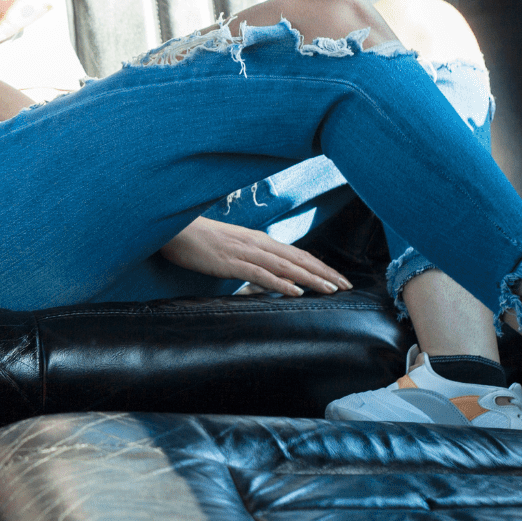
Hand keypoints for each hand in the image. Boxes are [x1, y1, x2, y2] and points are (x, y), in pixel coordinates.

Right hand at [160, 217, 352, 296]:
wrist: (173, 229)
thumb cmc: (198, 239)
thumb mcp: (229, 247)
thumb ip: (249, 258)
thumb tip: (265, 273)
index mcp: (258, 240)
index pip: (296, 253)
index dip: (319, 265)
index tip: (338, 278)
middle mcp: (257, 243)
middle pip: (298, 258)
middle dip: (325, 273)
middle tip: (348, 286)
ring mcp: (245, 252)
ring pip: (286, 266)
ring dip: (311, 279)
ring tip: (331, 290)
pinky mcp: (231, 263)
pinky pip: (260, 274)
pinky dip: (281, 283)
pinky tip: (296, 292)